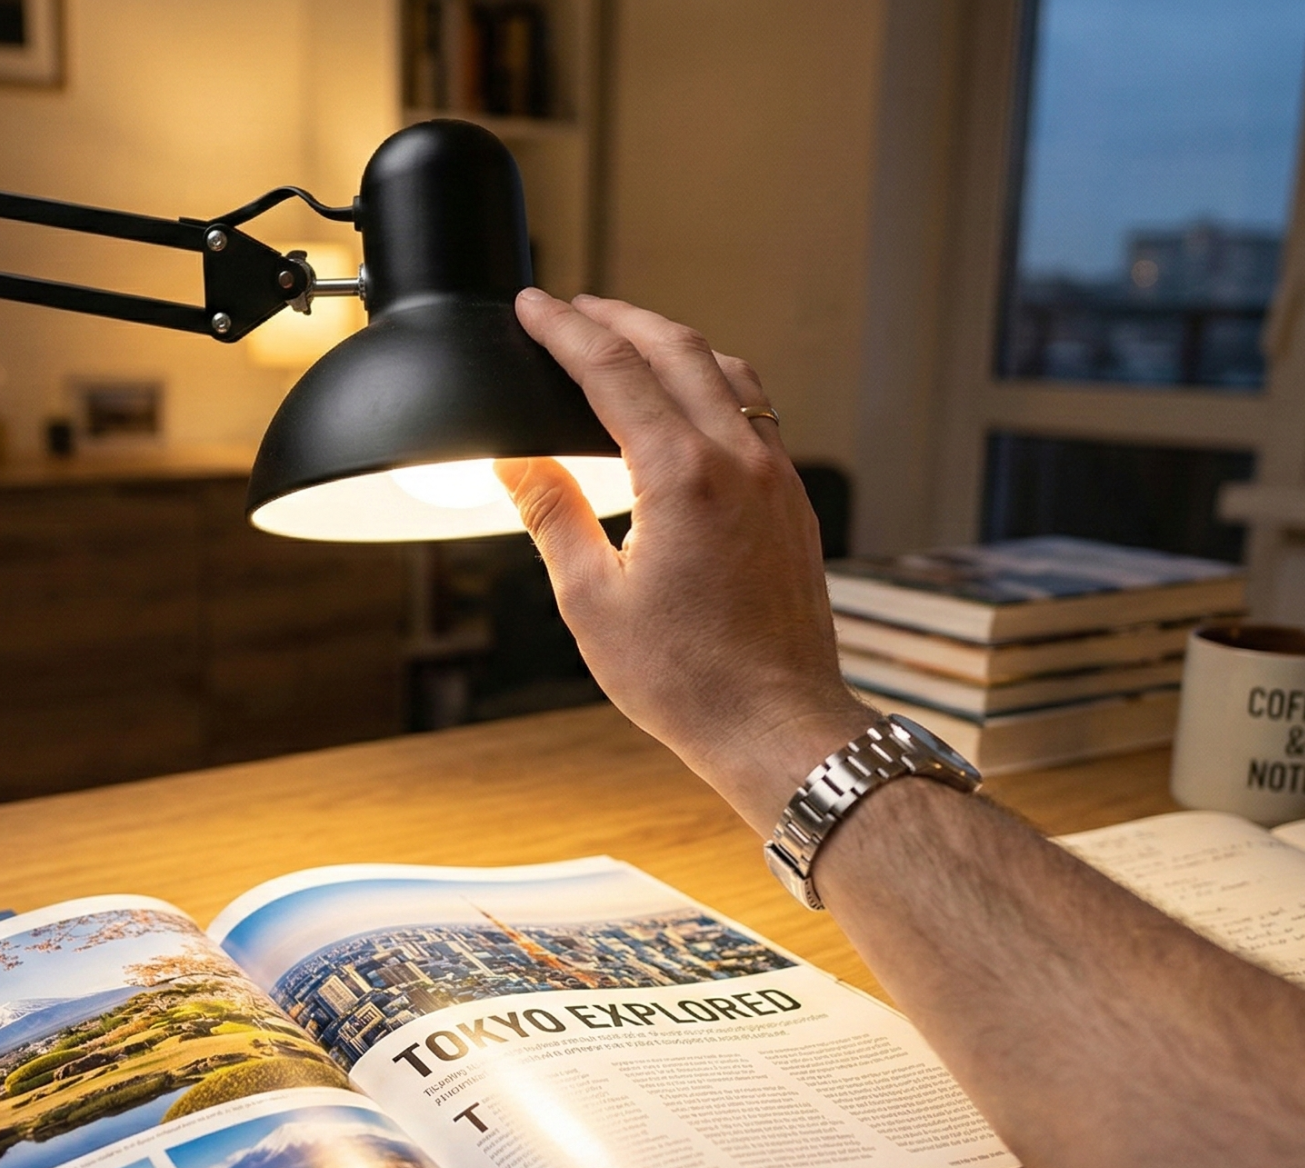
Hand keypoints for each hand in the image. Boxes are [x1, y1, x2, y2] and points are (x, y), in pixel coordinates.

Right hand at [500, 289, 875, 833]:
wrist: (776, 725)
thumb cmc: (686, 679)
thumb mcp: (591, 600)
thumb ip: (551, 514)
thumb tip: (513, 459)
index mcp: (683, 476)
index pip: (614, 370)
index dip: (566, 329)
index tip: (533, 306)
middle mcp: (739, 460)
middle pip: (676, 349)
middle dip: (617, 317)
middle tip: (570, 308)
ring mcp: (775, 477)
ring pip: (726, 371)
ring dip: (671, 343)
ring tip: (625, 339)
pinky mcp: (791, 501)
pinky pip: (753, 411)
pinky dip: (710, 383)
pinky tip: (686, 403)